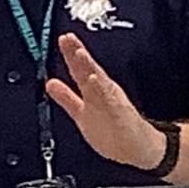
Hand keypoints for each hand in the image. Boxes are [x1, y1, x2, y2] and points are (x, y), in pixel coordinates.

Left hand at [45, 33, 163, 169]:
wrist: (138, 148)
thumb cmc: (113, 130)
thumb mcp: (82, 112)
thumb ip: (66, 97)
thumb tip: (50, 84)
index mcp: (94, 92)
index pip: (81, 70)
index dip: (71, 54)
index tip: (63, 39)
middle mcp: (104, 93)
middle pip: (89, 70)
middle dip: (78, 54)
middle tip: (68, 39)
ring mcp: (113, 103)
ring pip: (99, 82)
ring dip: (89, 67)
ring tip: (79, 53)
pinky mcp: (121, 114)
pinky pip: (110, 101)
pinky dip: (102, 89)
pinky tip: (94, 79)